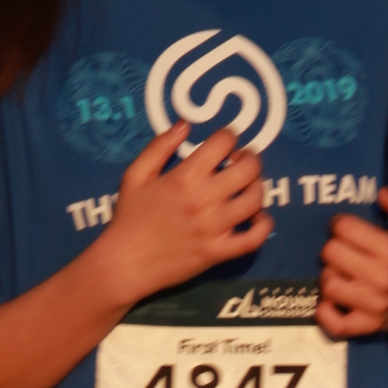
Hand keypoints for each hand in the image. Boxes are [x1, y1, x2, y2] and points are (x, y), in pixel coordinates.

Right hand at [93, 123, 270, 308]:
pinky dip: (263, 226)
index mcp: (184, 176)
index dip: (229, 136)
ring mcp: (214, 227)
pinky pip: (253, 239)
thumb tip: (185, 125)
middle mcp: (204, 199)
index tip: (226, 142)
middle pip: (248, 169)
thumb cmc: (128, 218)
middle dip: (250, 158)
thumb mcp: (135, 175)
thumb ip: (159, 147)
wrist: (124, 263)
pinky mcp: (218, 251)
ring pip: (255, 200)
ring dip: (257, 188)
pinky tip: (258, 218)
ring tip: (248, 187)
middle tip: (242, 161)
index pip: (223, 142)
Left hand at [318, 187, 387, 339]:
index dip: (340, 223)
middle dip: (334, 247)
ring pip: (328, 284)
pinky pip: (336, 325)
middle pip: (331, 253)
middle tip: (342, 248)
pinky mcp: (369, 326)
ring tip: (339, 270)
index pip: (344, 228)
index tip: (344, 226)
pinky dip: (326, 313)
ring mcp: (375, 306)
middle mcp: (384, 280)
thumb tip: (383, 193)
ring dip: (329, 274)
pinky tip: (329, 301)